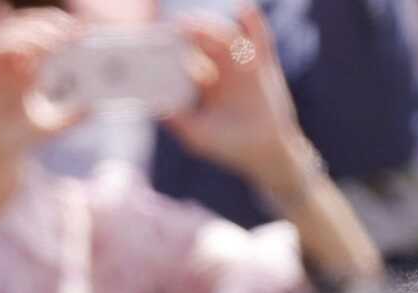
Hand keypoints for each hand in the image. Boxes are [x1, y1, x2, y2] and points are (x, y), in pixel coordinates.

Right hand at [0, 8, 83, 172]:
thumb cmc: (15, 138)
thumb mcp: (49, 127)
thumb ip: (70, 118)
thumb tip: (94, 109)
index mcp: (21, 66)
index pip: (36, 33)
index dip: (54, 26)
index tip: (76, 31)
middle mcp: (3, 61)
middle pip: (22, 27)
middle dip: (44, 24)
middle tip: (67, 31)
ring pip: (7, 33)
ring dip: (31, 33)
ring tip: (53, 41)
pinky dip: (12, 45)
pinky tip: (31, 54)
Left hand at [162, 6, 307, 193]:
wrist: (265, 153)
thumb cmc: (228, 146)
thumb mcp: (196, 136)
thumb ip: (176, 121)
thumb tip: (153, 106)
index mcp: (201, 79)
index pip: (183, 54)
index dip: (172, 44)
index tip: (160, 38)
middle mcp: (219, 66)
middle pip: (202, 39)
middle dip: (190, 31)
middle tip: (177, 26)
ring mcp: (241, 62)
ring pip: (225, 35)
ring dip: (211, 25)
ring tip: (196, 24)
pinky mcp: (262, 62)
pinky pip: (258, 36)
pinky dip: (253, 21)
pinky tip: (243, 8)